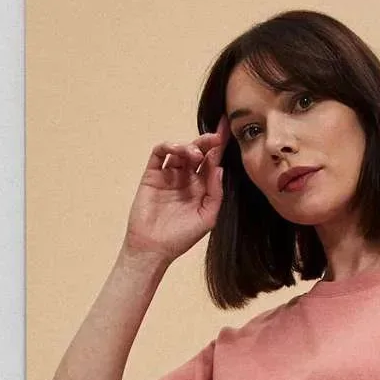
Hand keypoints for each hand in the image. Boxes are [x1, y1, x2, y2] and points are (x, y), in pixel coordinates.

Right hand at [123, 116, 230, 264]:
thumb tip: (219, 168)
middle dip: (206, 142)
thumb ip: (216, 193)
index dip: (219, 147)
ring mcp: (169, 175)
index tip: (227, 130)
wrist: (153, 248)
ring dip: (188, 146)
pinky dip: (168, 146)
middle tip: (214, 137)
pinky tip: (177, 150)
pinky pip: (159, 154)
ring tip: (194, 154)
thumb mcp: (207, 217)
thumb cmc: (181, 238)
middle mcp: (186, 179)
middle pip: (197, 152)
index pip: (212, 162)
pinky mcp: (152, 175)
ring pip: (179, 150)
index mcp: (202, 187)